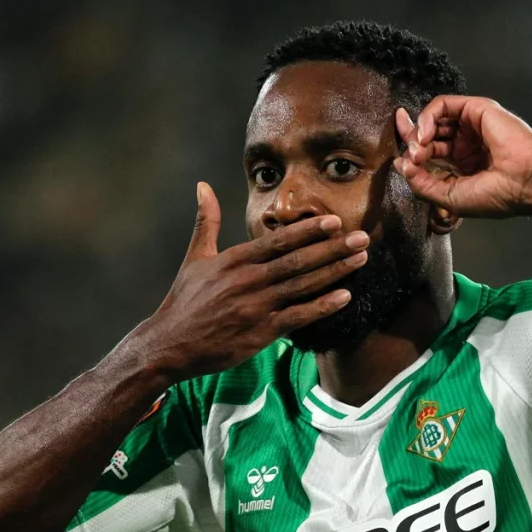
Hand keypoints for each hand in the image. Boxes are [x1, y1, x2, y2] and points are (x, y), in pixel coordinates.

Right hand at [145, 182, 368, 380]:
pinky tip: (345, 297)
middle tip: (362, 237)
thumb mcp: (195, 258)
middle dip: (333, 248)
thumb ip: (207, 221)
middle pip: (297, 261)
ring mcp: (256, 307)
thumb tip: (203, 186)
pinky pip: (298, 317)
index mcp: (234, 261)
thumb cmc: (184, 301)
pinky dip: (322, 307)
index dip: (308, 230)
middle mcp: (247, 281)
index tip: (334, 221)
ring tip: (361, 260)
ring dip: (335, 272)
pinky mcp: (260, 333)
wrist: (169, 345)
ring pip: (302, 286)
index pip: (277, 241)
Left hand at [394, 96, 531, 217]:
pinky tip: (425, 135)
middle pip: (427, 134)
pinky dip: (427, 117)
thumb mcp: (450, 197)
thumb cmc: (497, 194)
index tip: (399, 161)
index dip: (410, 156)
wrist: (527, 180)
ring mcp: (471, 125)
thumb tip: (400, 166)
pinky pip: (441, 105)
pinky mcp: (475, 109)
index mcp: (463, 165)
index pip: (429, 153)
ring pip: (432, 119)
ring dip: (418, 133)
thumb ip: (422, 184)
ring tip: (418, 149)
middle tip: (407, 155)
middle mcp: (466, 143)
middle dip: (410, 143)